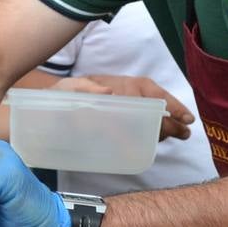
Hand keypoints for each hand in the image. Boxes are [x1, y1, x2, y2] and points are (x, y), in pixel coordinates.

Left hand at [56, 74, 194, 140]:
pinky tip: (156, 140)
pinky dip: (147, 134)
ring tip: (181, 135)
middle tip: (186, 133)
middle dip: (170, 117)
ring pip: (147, 116)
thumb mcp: (65, 90)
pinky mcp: (112, 125)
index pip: (147, 92)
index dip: (168, 104)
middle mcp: (121, 96)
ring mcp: (118, 111)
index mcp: (114, 86)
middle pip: (152, 106)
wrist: (41, 114)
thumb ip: (84, 89)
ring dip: (163, 126)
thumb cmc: (55, 98)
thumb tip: (110, 92)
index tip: (184, 117)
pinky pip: (135, 128)